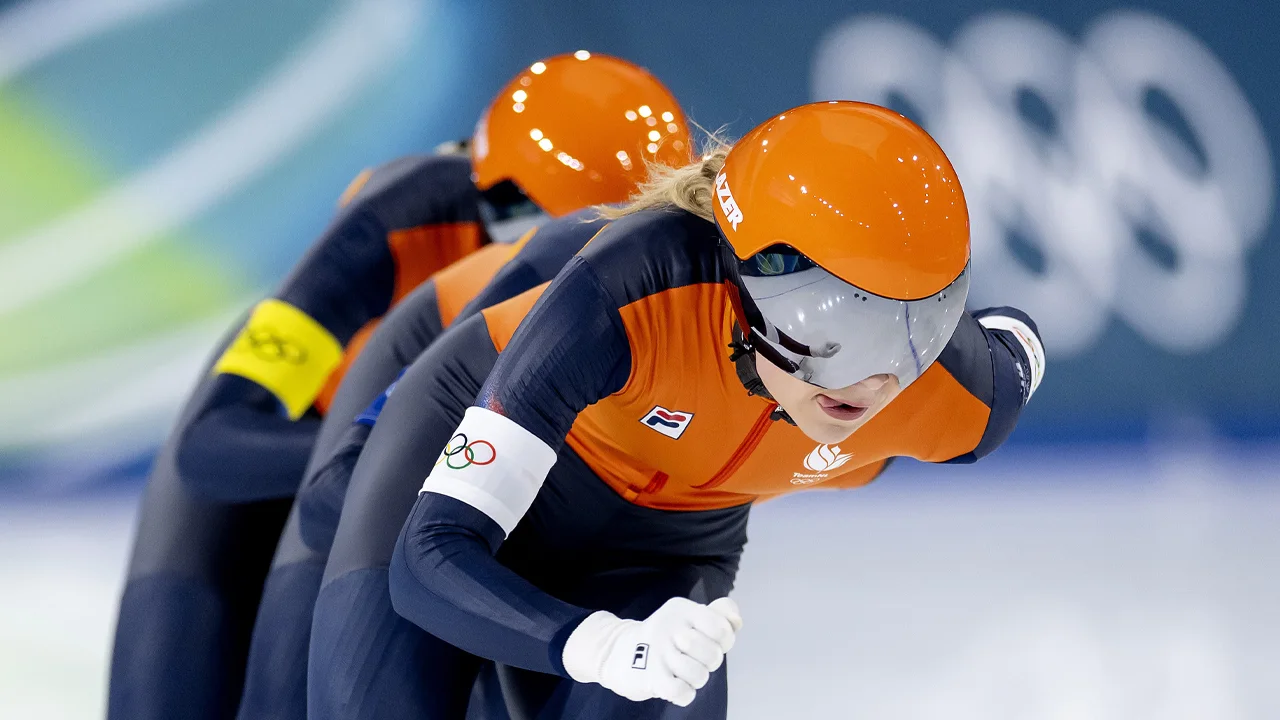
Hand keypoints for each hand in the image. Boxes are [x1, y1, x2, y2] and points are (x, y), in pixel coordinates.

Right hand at [562, 597, 742, 705]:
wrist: (618, 651)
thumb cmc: (665, 636)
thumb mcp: (690, 617)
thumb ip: (718, 615)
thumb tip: (736, 620)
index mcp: (683, 610)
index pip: (722, 628)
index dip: (724, 641)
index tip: (710, 640)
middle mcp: (670, 627)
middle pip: (714, 656)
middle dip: (709, 662)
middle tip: (693, 657)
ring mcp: (659, 653)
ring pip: (700, 676)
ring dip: (695, 679)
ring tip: (682, 671)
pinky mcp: (650, 676)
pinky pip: (682, 692)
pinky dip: (684, 693)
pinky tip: (675, 684)